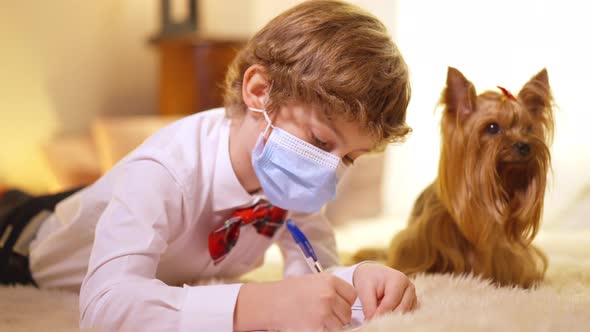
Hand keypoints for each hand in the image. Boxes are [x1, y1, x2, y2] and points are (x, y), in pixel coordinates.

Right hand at [234, 273, 356, 330]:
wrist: (270, 302)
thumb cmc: (289, 292)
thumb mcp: (312, 282)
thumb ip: (331, 289)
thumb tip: (347, 303)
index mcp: (329, 281)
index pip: (352, 295)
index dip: (345, 301)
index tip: (337, 304)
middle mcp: (329, 294)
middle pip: (347, 311)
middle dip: (339, 315)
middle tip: (324, 314)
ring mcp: (323, 311)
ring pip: (340, 324)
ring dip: (332, 325)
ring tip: (316, 318)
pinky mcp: (317, 325)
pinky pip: (330, 331)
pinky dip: (323, 329)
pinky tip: (312, 323)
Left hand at [353, 262, 416, 318]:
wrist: (373, 273)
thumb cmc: (368, 280)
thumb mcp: (364, 290)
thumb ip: (368, 306)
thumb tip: (372, 321)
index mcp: (398, 279)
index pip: (391, 302)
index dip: (380, 313)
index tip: (370, 319)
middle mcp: (409, 287)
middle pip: (401, 309)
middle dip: (387, 316)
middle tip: (374, 320)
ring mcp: (413, 295)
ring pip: (405, 313)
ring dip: (392, 316)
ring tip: (379, 312)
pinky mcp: (413, 302)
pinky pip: (406, 314)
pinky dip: (396, 316)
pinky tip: (386, 313)